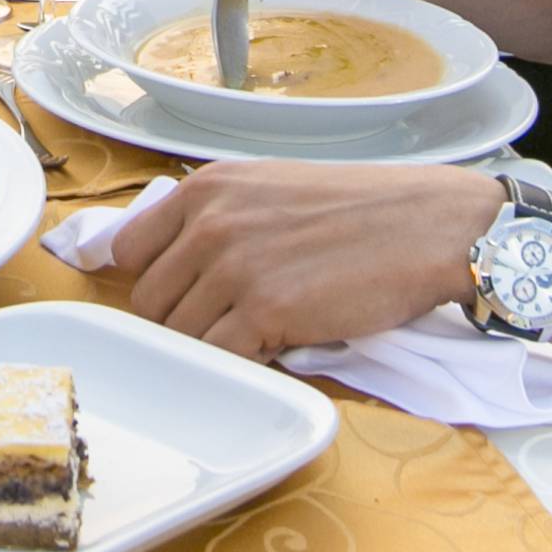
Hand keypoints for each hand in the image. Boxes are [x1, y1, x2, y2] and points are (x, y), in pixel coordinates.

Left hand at [111, 160, 501, 358]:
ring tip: (258, 331)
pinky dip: (242, 363)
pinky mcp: (267, 311)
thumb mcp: (264, 188)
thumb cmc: (352, 209)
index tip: (180, 293)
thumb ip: (214, 216)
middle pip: (148, 300)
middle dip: (180, 320)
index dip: (151, 278)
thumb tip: (170, 259)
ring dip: (213, 345)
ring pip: (180, 335)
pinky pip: (222, 357)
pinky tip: (275, 345)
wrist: (423, 225)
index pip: (129, 249)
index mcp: (204, 188)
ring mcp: (235, 267)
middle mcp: (209, 223)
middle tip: (226, 321)